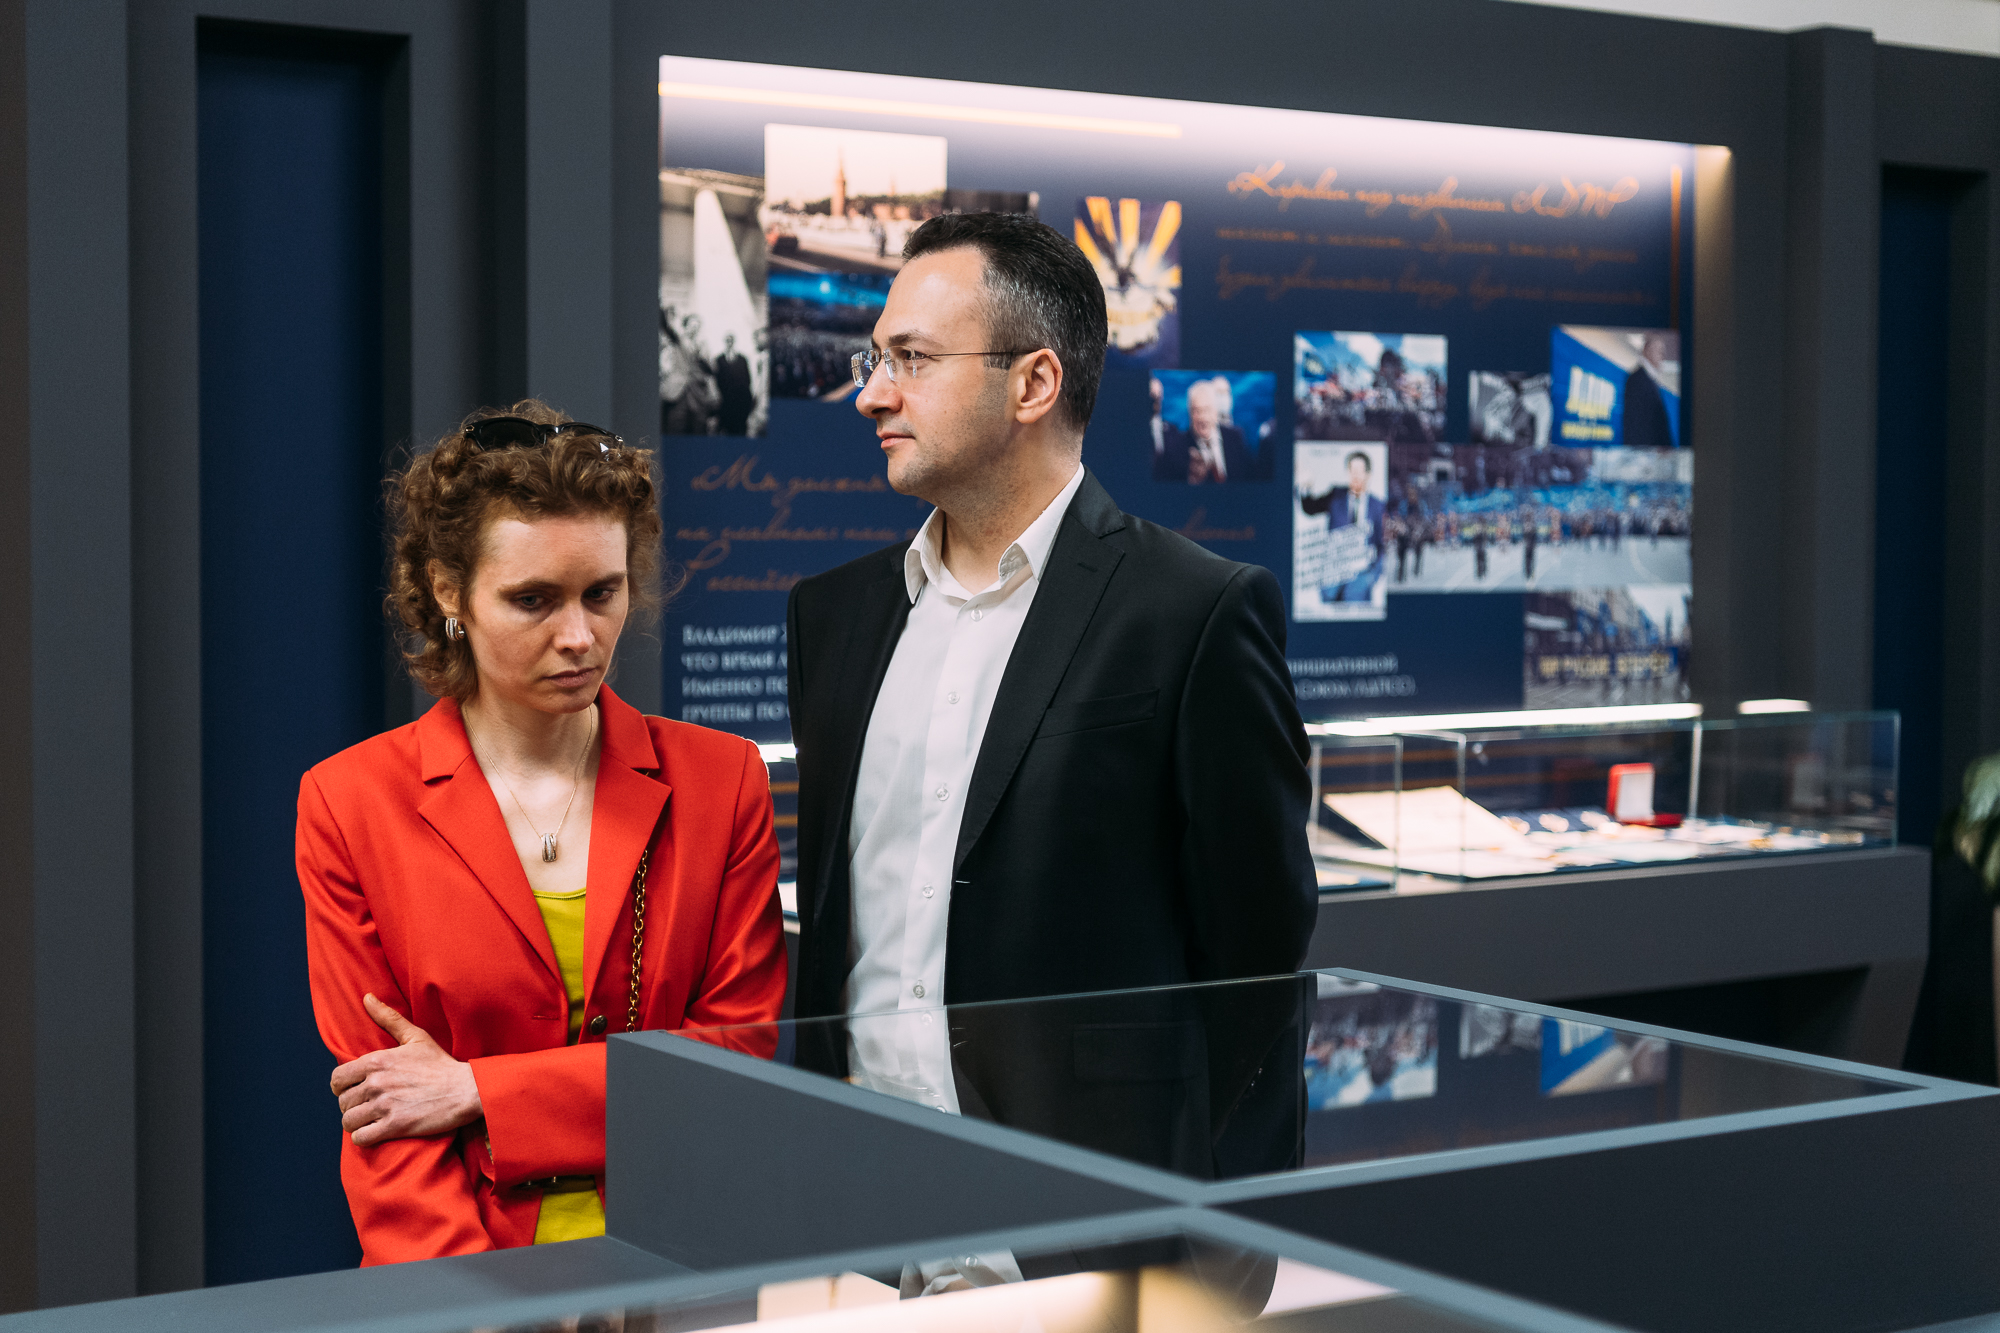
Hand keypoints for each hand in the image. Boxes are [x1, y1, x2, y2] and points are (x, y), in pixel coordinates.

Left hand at [330, 994, 481, 1146]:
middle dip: (353, 1106)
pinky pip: (361, 1138)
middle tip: (368, 1107)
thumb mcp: (416, 1037)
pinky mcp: (394, 1126)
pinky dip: (364, 1138)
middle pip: (343, 1102)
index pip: (337, 1080)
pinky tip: (376, 1133)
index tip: (354, 1091)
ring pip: (349, 1121)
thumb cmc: (441, 1064)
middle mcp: (376, 1083)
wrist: (467, 1089)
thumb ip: (388, 1018)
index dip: (342, 1088)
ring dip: (357, 1123)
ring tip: (371, 1121)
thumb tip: (366, 997)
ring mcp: (384, 1105)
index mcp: (377, 1061)